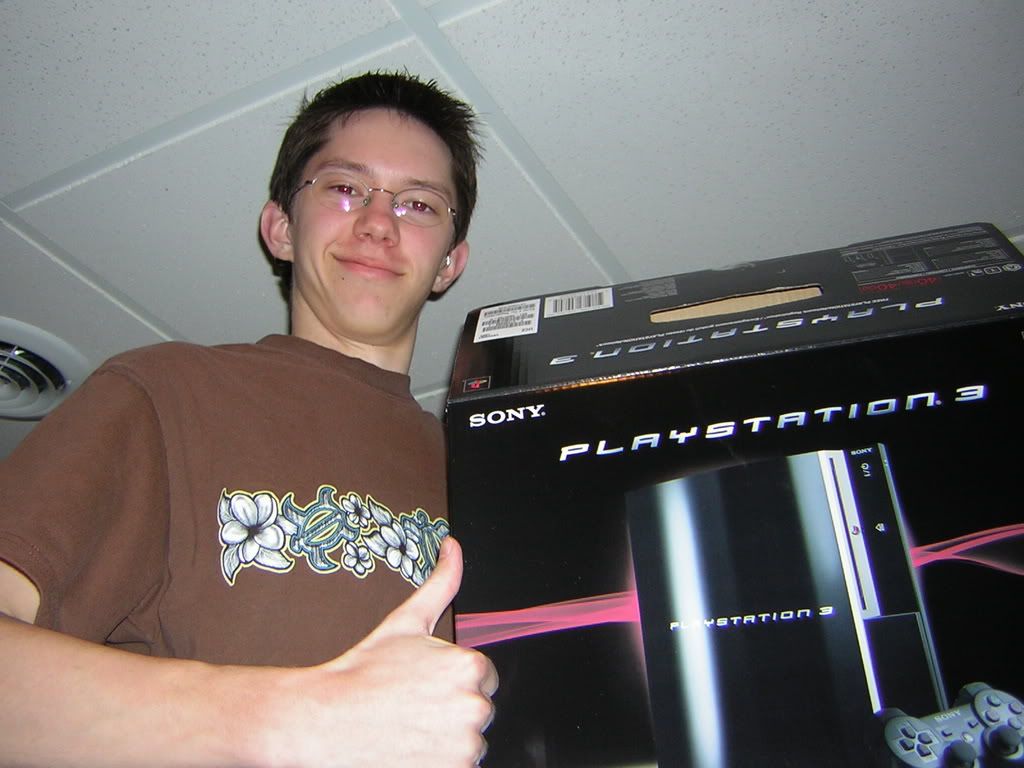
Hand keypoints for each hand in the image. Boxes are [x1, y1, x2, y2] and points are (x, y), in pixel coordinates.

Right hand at [271, 536, 497, 766]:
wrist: (325, 720)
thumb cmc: (363, 672)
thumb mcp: (406, 621)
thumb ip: (442, 582)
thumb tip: (453, 547)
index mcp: (470, 666)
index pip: (484, 677)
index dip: (452, 679)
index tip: (423, 684)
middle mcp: (475, 707)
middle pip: (477, 710)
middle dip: (451, 709)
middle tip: (411, 706)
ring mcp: (464, 746)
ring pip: (469, 742)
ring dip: (446, 739)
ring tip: (408, 728)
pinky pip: (458, 765)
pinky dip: (438, 760)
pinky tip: (410, 749)